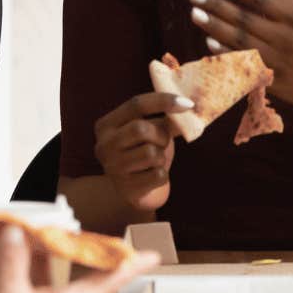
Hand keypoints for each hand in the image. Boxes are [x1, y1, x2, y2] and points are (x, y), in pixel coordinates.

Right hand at [0, 227, 155, 292]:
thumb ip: (12, 263)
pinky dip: (9, 267)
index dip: (131, 267)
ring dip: (39, 255)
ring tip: (34, 231)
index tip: (153, 256)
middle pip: (77, 275)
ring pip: (44, 277)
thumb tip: (17, 233)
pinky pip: (17, 285)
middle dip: (78, 252)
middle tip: (82, 231)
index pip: (110, 282)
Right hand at [93, 92, 190, 212]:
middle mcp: (103, 146)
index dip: (163, 101)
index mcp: (106, 125)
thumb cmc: (143, 153)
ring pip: (151, 153)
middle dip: (161, 134)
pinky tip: (152, 176)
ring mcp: (112, 169)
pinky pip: (158, 175)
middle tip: (163, 141)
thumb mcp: (149, 131)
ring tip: (154, 161)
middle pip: (140, 129)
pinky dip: (162, 174)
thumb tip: (188, 107)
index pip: (135, 105)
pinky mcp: (126, 189)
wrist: (135, 191)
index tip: (188, 103)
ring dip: (161, 156)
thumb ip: (164, 119)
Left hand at [189, 0, 292, 119]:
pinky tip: (209, 44)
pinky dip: (227, 56)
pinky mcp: (274, 81)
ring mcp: (278, 62)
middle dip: (217, 5)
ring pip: (240, 43)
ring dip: (215, 28)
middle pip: (244, 20)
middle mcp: (285, 39)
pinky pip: (244, 66)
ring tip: (195, 14)